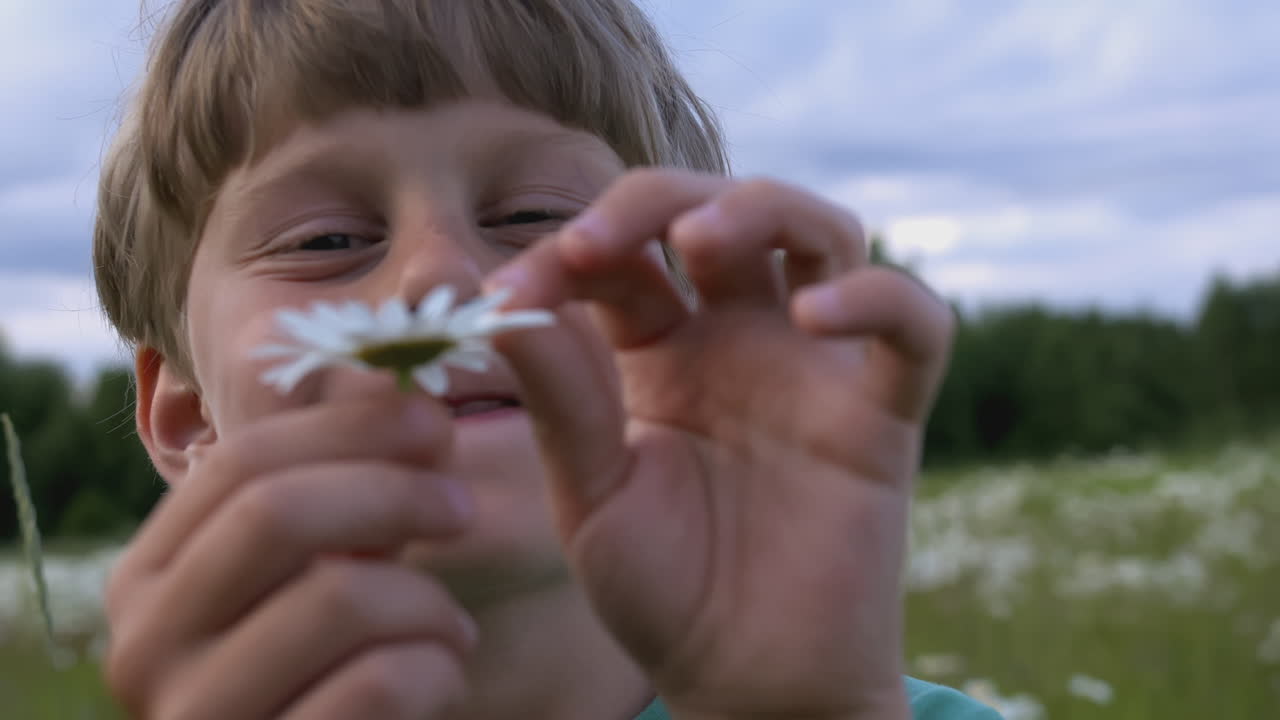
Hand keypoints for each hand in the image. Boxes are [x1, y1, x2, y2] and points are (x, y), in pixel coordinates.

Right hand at [103, 396, 476, 718]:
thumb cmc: (323, 670)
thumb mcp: (308, 576)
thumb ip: (331, 494)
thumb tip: (408, 397)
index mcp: (149, 578)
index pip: (242, 463)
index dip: (350, 429)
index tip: (435, 423)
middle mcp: (144, 646)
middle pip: (278, 511)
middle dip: (393, 491)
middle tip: (460, 504)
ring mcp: (194, 717)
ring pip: (338, 597)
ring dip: (428, 601)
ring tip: (451, 627)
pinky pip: (377, 684)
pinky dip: (436, 669)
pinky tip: (443, 676)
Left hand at [488, 169, 951, 718]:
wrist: (743, 682)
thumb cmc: (662, 590)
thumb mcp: (590, 494)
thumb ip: (560, 396)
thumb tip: (503, 299)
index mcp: (662, 351)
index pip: (627, 257)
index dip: (572, 251)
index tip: (511, 292)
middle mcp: (741, 340)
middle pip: (722, 212)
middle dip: (659, 203)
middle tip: (600, 240)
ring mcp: (815, 368)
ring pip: (822, 233)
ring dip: (764, 210)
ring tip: (701, 241)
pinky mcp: (882, 413)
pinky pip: (913, 327)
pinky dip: (877, 299)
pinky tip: (814, 313)